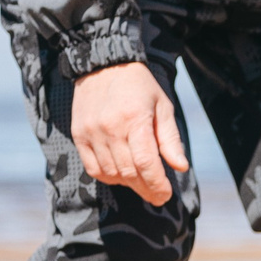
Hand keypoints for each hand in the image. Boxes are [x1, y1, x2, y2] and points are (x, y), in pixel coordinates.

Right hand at [70, 61, 188, 204]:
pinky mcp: (79, 135)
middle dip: (146, 189)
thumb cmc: (139, 87)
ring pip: (111, 173)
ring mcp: (91, 133)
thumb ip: (170, 139)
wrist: (103, 65)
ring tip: (142, 183)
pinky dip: (109, 177)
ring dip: (129, 184)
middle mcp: (110, 128)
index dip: (157, 184)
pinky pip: (93, 168)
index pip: (145, 163)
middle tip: (158, 195)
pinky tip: (122, 176)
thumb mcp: (163, 106)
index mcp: (134, 119)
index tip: (166, 194)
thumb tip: (181, 167)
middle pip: (128, 172)